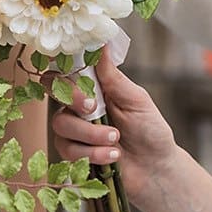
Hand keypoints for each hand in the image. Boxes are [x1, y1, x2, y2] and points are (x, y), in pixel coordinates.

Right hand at [51, 54, 181, 208]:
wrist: (156, 169)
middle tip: (94, 109)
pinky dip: (92, 153)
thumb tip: (101, 43)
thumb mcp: (137, 100)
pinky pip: (68, 150)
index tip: (79, 81)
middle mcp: (79, 106)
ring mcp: (74, 130)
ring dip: (91, 134)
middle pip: (55, 93)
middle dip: (74, 101)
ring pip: (61, 124)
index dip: (64, 72)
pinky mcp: (73, 154)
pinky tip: (113, 156)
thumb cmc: (150, 130)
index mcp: (93, 87)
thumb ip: (113, 76)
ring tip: (116, 141)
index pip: (65, 71)